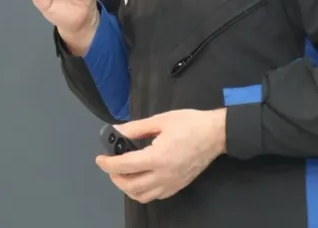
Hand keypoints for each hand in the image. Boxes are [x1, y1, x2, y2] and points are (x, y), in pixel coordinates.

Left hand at [95, 109, 226, 203]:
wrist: (216, 134)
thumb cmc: (190, 124)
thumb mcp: (161, 120)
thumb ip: (136, 128)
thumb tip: (118, 131)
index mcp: (157, 157)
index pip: (125, 166)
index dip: (108, 164)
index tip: (101, 159)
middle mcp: (163, 175)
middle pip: (130, 186)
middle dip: (115, 177)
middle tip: (111, 166)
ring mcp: (171, 183)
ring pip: (141, 196)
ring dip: (127, 188)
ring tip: (124, 174)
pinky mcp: (178, 186)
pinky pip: (155, 196)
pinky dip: (143, 191)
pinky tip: (142, 178)